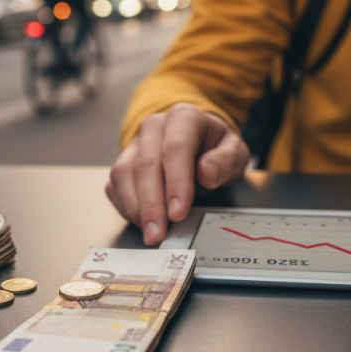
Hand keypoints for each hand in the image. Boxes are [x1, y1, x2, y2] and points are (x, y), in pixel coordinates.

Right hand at [106, 104, 249, 245]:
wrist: (197, 141)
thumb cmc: (215, 148)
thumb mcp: (235, 152)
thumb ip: (226, 161)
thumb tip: (206, 174)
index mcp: (184, 117)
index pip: (175, 148)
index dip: (175, 182)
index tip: (178, 212)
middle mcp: (154, 127)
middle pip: (145, 164)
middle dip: (151, 204)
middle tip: (158, 233)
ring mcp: (134, 144)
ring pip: (123, 174)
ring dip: (135, 208)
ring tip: (151, 233)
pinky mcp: (123, 162)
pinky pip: (115, 185)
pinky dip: (125, 207)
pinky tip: (141, 222)